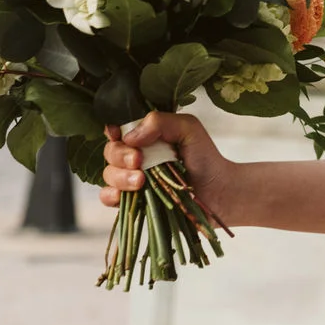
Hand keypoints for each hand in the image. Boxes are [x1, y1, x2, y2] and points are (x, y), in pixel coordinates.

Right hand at [100, 112, 235, 222]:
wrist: (217, 192)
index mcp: (146, 135)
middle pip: (110, 151)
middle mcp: (136, 155)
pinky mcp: (133, 201)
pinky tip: (125, 194)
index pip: (117, 128)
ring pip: (108, 174)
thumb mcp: (188, 128)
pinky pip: (108, 197)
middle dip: (120, 155)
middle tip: (139, 160)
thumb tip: (130, 136)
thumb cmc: (204, 157)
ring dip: (120, 177)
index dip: (113, 130)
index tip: (120, 134)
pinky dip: (111, 195)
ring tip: (141, 180)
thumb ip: (160, 122)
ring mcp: (132, 179)